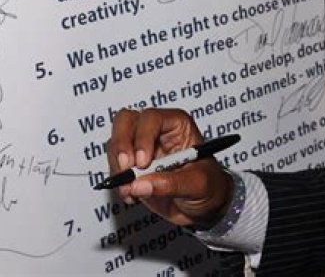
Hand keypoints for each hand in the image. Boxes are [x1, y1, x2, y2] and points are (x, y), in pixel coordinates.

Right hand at [106, 108, 233, 227]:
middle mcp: (156, 131)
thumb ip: (171, 183)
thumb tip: (139, 185)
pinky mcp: (132, 166)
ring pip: (115, 142)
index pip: (151, 118)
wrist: (205, 206)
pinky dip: (118, 181)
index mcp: (177, 125)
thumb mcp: (198, 184)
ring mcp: (141, 147)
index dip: (143, 137)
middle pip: (126, 121)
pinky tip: (132, 195)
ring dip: (117, 167)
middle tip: (126, 169)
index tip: (142, 162)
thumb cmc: (209, 186)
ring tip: (131, 190)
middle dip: (121, 144)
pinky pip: (115, 166)